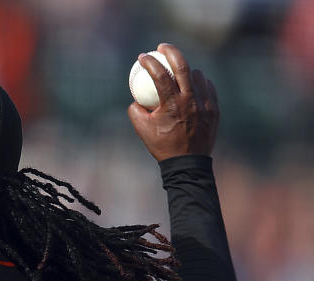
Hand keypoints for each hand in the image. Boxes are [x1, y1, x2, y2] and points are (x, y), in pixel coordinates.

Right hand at [127, 43, 218, 160]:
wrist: (187, 163)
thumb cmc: (162, 146)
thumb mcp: (141, 129)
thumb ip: (135, 110)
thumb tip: (136, 97)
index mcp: (171, 105)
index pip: (160, 75)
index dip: (150, 62)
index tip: (142, 57)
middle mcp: (190, 100)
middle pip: (182, 66)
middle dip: (170, 51)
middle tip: (162, 48)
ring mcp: (205, 104)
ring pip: (197, 76)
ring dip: (186, 69)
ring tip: (178, 71)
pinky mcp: (214, 109)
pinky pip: (208, 88)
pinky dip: (199, 83)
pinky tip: (193, 84)